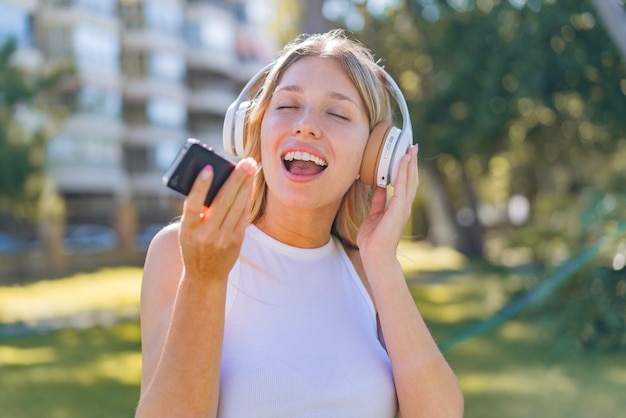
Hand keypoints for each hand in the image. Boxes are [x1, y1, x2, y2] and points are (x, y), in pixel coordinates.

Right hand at [178, 157, 257, 280]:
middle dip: (235, 180)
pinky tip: (250, 186)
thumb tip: (213, 180)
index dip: (200, 187)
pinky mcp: (236, 242)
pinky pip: (243, 216)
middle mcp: (206, 236)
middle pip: (223, 202)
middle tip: (245, 162)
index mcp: (188, 231)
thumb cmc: (193, 246)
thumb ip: (196, 211)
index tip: (208, 168)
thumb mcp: (187, 231)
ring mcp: (223, 240)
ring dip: (245, 185)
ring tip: (250, 168)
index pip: (193, 206)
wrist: (204, 276)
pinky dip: (247, 198)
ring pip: (237, 207)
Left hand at [357, 144, 418, 259]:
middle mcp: (404, 205)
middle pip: (410, 178)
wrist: (376, 256)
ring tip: (410, 148)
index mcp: (398, 207)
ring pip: (409, 179)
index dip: (406, 168)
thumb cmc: (373, 239)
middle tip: (412, 145)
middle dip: (411, 161)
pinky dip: (402, 171)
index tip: (406, 153)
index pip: (405, 183)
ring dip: (409, 163)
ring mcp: (403, 207)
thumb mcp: (375, 214)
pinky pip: (401, 185)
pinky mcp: (399, 209)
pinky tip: (402, 160)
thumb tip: (379, 187)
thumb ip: (379, 200)